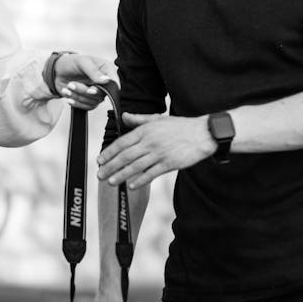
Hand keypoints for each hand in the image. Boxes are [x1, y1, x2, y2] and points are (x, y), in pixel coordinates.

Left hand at [54, 54, 117, 109]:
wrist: (58, 71)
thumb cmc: (72, 62)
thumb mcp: (82, 62)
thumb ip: (94, 71)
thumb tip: (106, 80)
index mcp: (107, 70)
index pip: (114, 83)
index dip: (106, 89)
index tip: (92, 89)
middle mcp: (104, 82)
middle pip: (101, 94)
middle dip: (84, 91)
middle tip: (71, 84)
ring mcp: (97, 92)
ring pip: (93, 101)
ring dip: (78, 96)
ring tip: (68, 87)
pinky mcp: (89, 99)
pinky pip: (87, 107)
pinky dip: (76, 102)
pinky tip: (69, 94)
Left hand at [97, 113, 215, 188]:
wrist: (202, 133)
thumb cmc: (180, 126)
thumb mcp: (159, 118)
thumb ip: (139, 119)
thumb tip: (124, 116)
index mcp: (146, 130)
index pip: (122, 142)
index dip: (109, 152)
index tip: (100, 160)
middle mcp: (151, 141)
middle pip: (126, 156)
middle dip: (111, 166)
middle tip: (100, 174)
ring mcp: (160, 153)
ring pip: (136, 166)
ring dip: (121, 175)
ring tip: (111, 182)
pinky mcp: (170, 163)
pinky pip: (151, 173)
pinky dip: (140, 180)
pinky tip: (131, 185)